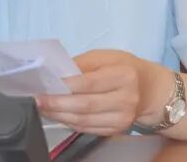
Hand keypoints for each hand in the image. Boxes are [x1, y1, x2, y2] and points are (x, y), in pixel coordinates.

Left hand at [35, 50, 169, 135]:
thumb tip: (56, 74)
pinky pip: (88, 129)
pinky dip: (69, 123)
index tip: (45, 85)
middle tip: (37, 100)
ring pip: (85, 120)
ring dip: (60, 115)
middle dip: (57, 103)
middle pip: (85, 105)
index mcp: (124, 75)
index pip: (90, 82)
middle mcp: (126, 99)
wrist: (149, 89)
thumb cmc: (124, 68)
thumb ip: (81, 64)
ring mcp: (123, 118)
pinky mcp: (117, 130)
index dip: (66, 85)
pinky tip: (57, 116)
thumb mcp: (106, 57)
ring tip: (42, 108)